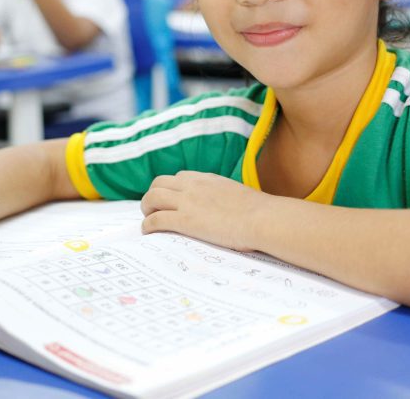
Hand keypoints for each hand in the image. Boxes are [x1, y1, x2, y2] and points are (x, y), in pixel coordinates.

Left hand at [140, 171, 268, 251]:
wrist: (262, 219)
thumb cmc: (259, 211)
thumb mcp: (238, 194)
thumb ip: (225, 196)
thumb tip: (229, 208)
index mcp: (207, 179)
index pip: (179, 177)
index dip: (171, 189)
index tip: (171, 201)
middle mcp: (193, 186)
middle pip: (159, 183)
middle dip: (153, 196)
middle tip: (154, 210)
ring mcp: (187, 202)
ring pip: (152, 198)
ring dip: (146, 208)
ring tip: (148, 219)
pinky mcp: (185, 221)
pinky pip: (156, 219)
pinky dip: (148, 225)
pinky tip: (148, 231)